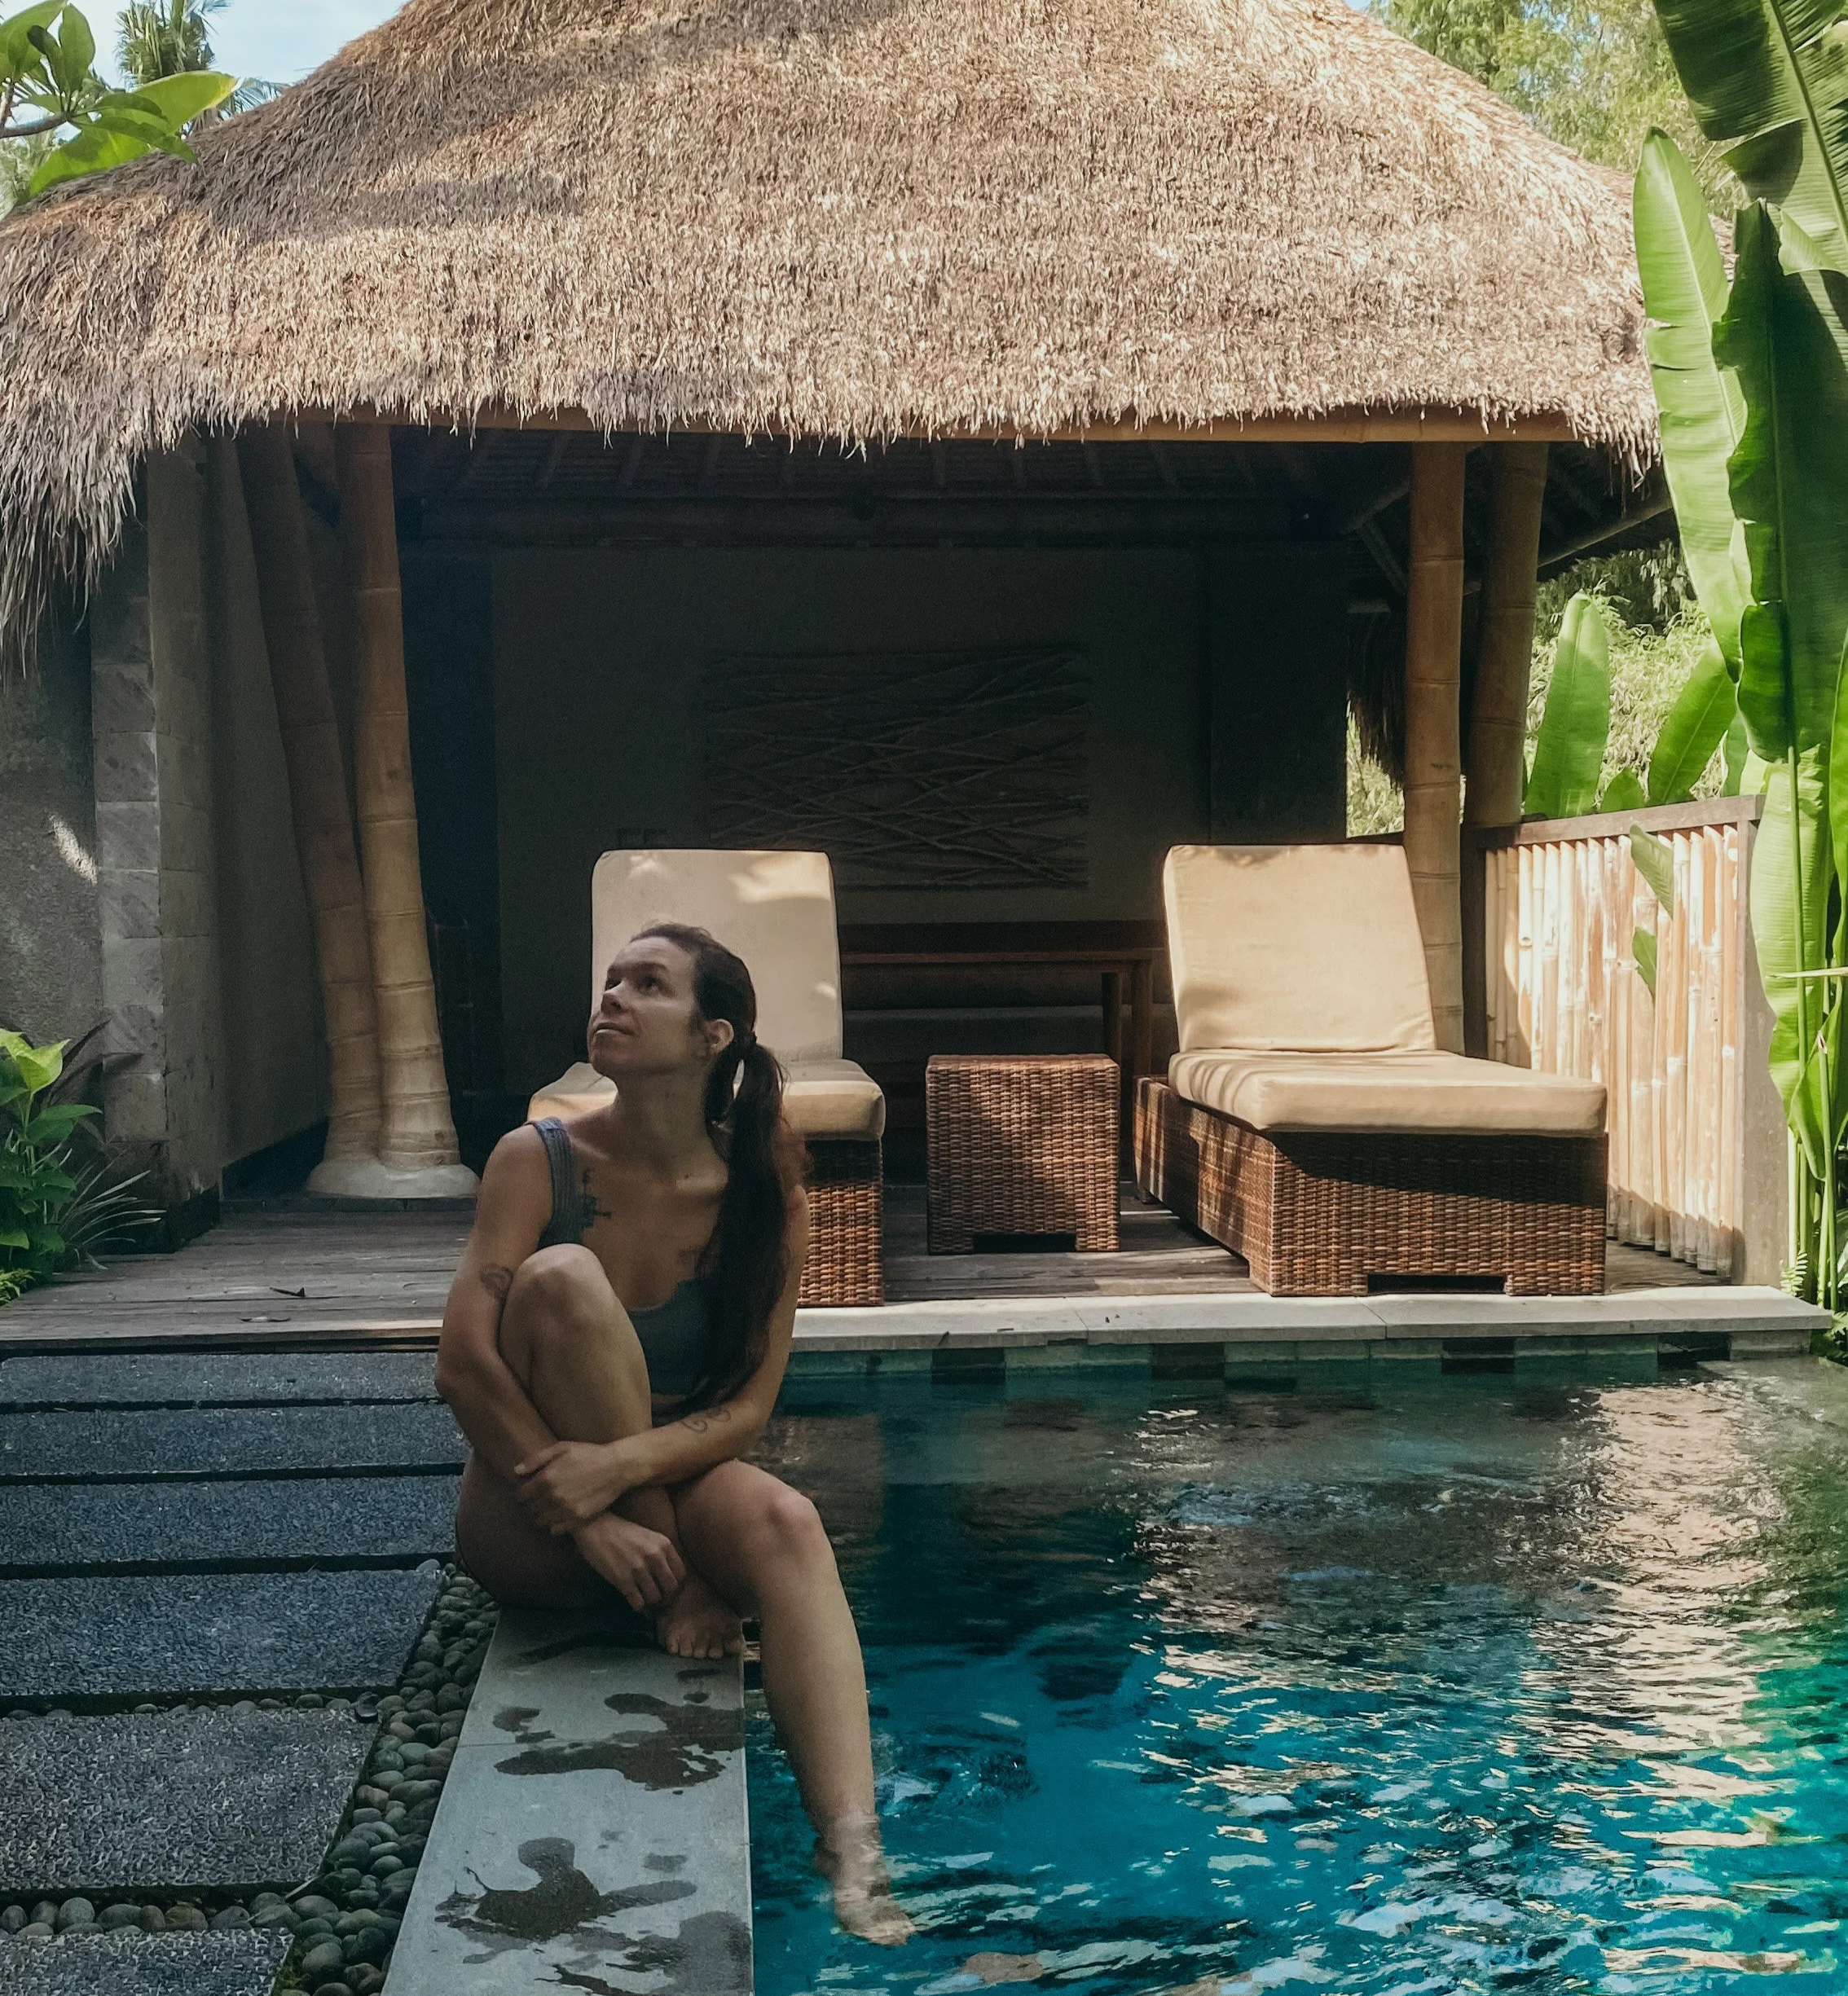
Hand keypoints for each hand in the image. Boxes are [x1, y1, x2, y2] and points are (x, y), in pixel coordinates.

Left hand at [512, 1438, 629, 1531]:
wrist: (616, 1467)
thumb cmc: (588, 1454)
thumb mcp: (561, 1448)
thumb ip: (536, 1460)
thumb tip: (516, 1472)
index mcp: (546, 1479)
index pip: (522, 1496)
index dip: (522, 1494)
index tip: (526, 1492)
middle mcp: (553, 1497)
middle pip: (530, 1510)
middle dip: (531, 1505)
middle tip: (537, 1501)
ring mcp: (566, 1510)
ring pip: (541, 1522)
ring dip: (540, 1516)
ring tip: (546, 1510)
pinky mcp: (578, 1519)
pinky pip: (556, 1530)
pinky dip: (553, 1525)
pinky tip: (558, 1516)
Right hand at [571, 1511, 685, 1612]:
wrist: (595, 1526)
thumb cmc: (622, 1532)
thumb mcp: (649, 1537)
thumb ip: (662, 1554)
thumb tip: (671, 1578)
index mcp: (664, 1544)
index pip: (682, 1575)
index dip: (677, 1585)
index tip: (668, 1589)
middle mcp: (655, 1557)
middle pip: (671, 1589)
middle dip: (666, 1597)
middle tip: (658, 1598)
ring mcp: (639, 1569)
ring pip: (655, 1599)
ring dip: (651, 1603)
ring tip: (646, 1601)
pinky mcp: (623, 1580)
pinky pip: (638, 1604)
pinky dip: (639, 1607)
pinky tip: (636, 1603)